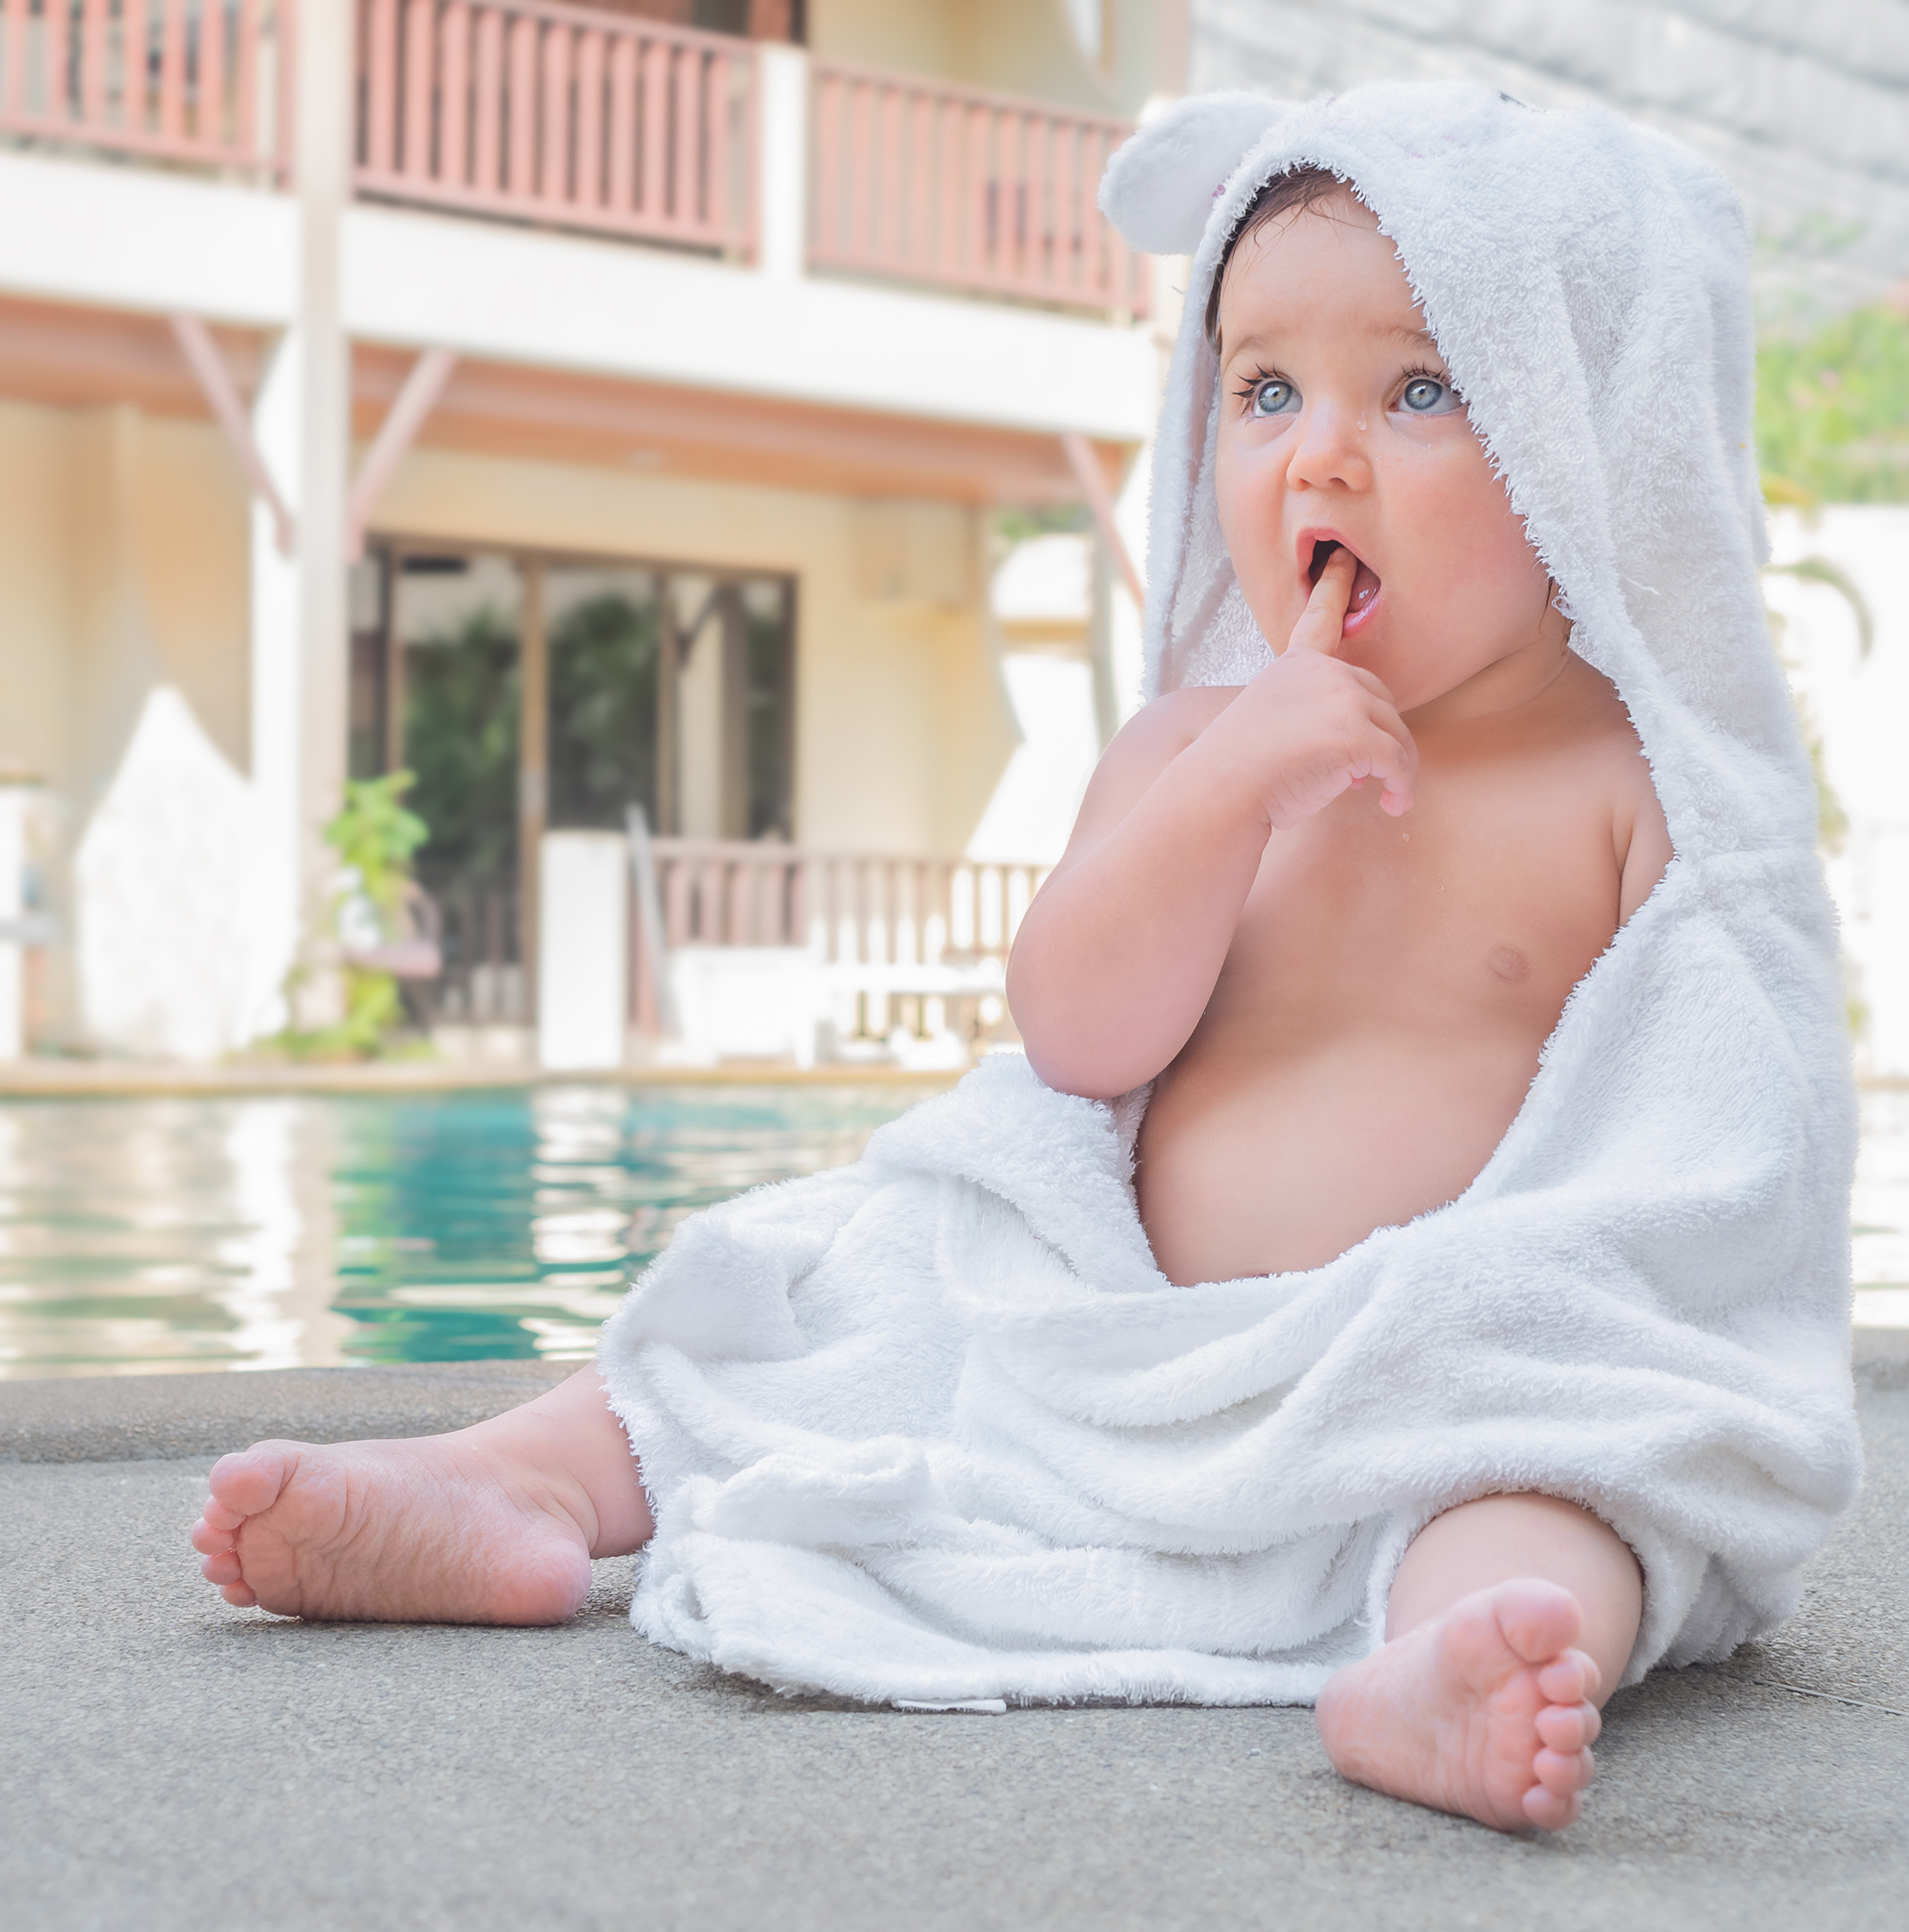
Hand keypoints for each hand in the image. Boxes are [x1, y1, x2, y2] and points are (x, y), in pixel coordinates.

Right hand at [1224, 548, 1417, 827]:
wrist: (1221, 792)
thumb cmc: (1240, 776)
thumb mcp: (1271, 730)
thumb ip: (1314, 723)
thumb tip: (1364, 762)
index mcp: (1294, 667)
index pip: (1318, 620)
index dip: (1332, 587)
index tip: (1342, 559)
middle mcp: (1321, 672)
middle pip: (1379, 697)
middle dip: (1380, 736)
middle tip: (1364, 776)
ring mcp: (1341, 698)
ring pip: (1397, 733)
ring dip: (1398, 768)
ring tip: (1388, 797)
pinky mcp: (1357, 733)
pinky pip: (1400, 761)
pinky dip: (1403, 787)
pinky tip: (1392, 804)